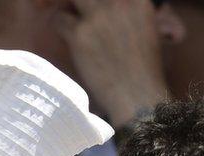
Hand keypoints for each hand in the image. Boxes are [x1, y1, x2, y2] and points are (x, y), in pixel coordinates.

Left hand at [55, 0, 171, 127]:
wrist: (137, 97)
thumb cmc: (141, 71)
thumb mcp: (145, 31)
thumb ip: (127, 13)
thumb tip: (106, 10)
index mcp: (137, 0)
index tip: (89, 5)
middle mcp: (119, 2)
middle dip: (77, 1)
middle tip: (74, 8)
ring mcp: (98, 17)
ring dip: (66, 7)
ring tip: (71, 22)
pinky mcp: (80, 34)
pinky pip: (58, 19)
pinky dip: (59, 27)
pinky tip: (68, 38)